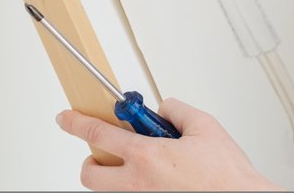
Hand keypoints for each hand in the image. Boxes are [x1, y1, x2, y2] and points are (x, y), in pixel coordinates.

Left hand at [56, 98, 278, 190]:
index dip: (75, 123)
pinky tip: (158, 180)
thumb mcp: (204, 126)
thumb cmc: (228, 175)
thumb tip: (164, 110)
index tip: (65, 118)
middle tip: (107, 151)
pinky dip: (136, 187)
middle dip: (92, 160)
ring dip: (115, 177)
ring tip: (139, 167)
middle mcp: (139, 184)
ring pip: (109, 191)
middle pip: (90, 174)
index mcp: (147, 156)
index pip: (97, 133)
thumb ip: (176, 110)